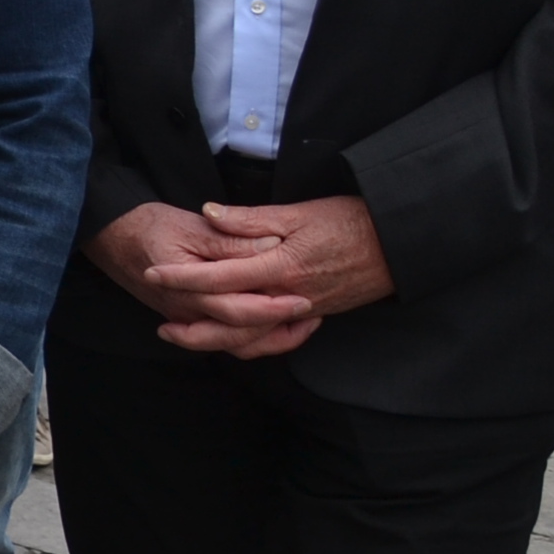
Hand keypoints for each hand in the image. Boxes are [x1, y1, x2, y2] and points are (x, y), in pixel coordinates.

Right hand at [85, 202, 312, 357]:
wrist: (109, 236)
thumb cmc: (147, 225)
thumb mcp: (190, 224)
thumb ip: (231, 239)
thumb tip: (271, 245)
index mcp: (188, 288)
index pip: (237, 309)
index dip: (273, 308)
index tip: (304, 299)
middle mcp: (186, 312)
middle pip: (239, 336)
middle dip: (279, 330)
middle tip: (311, 315)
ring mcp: (185, 319)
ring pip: (232, 344)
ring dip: (269, 341)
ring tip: (300, 325)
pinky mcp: (187, 318)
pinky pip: (224, 339)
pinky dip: (251, 338)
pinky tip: (272, 327)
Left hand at [140, 195, 391, 355]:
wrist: (401, 242)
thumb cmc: (350, 219)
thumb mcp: (298, 212)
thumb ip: (250, 219)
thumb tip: (208, 213)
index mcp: (280, 266)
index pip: (220, 277)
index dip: (183, 277)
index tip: (153, 275)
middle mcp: (290, 295)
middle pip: (234, 322)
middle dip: (195, 329)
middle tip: (162, 328)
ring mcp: (305, 309)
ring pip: (256, 337)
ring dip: (219, 341)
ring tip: (188, 337)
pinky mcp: (317, 314)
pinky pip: (279, 337)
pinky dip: (254, 342)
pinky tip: (233, 337)